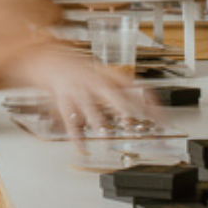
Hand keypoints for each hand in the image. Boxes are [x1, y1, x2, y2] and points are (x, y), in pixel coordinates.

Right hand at [11, 47, 158, 151]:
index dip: (145, 99)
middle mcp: (93, 82)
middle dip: (123, 108)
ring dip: (98, 122)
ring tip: (106, 135)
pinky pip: (70, 120)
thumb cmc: (80, 70)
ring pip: (89, 108)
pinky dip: (76, 135)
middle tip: (132, 122)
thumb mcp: (104, 73)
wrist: (50, 60)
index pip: (132, 86)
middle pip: (111, 94)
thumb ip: (123, 86)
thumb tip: (147, 100)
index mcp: (107, 75)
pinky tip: (82, 146)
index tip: (157, 115)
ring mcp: (78, 91)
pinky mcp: (64, 101)